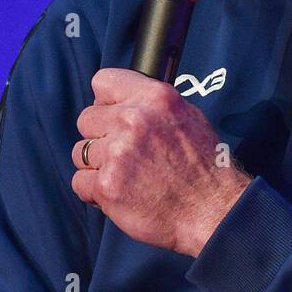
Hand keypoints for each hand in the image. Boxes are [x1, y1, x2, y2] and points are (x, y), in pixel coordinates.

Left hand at [71, 68, 251, 255]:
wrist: (211, 210)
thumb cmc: (203, 166)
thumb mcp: (187, 116)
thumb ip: (151, 105)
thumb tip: (122, 102)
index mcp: (155, 97)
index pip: (103, 81)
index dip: (107, 102)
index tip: (113, 116)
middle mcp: (134, 120)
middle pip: (87, 119)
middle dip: (101, 137)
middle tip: (123, 154)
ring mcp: (118, 153)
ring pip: (81, 151)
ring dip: (97, 165)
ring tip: (125, 176)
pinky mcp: (107, 185)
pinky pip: (79, 182)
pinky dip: (94, 191)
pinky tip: (118, 194)